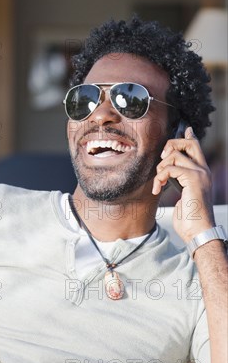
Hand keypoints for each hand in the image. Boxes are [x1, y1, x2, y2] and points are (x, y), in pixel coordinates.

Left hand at [152, 126, 214, 242]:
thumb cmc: (190, 220)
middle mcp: (203, 171)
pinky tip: (159, 189)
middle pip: (188, 143)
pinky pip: (170, 168)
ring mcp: (200, 174)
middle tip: (162, 160)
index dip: (190, 137)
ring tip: (159, 182)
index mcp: (202, 174)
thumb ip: (179, 182)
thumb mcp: (183, 196)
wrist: (197, 232)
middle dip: (171, 145)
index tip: (187, 130)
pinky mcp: (193, 179)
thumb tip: (168, 175)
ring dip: (160, 167)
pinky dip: (160, 177)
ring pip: (175, 154)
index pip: (197, 148)